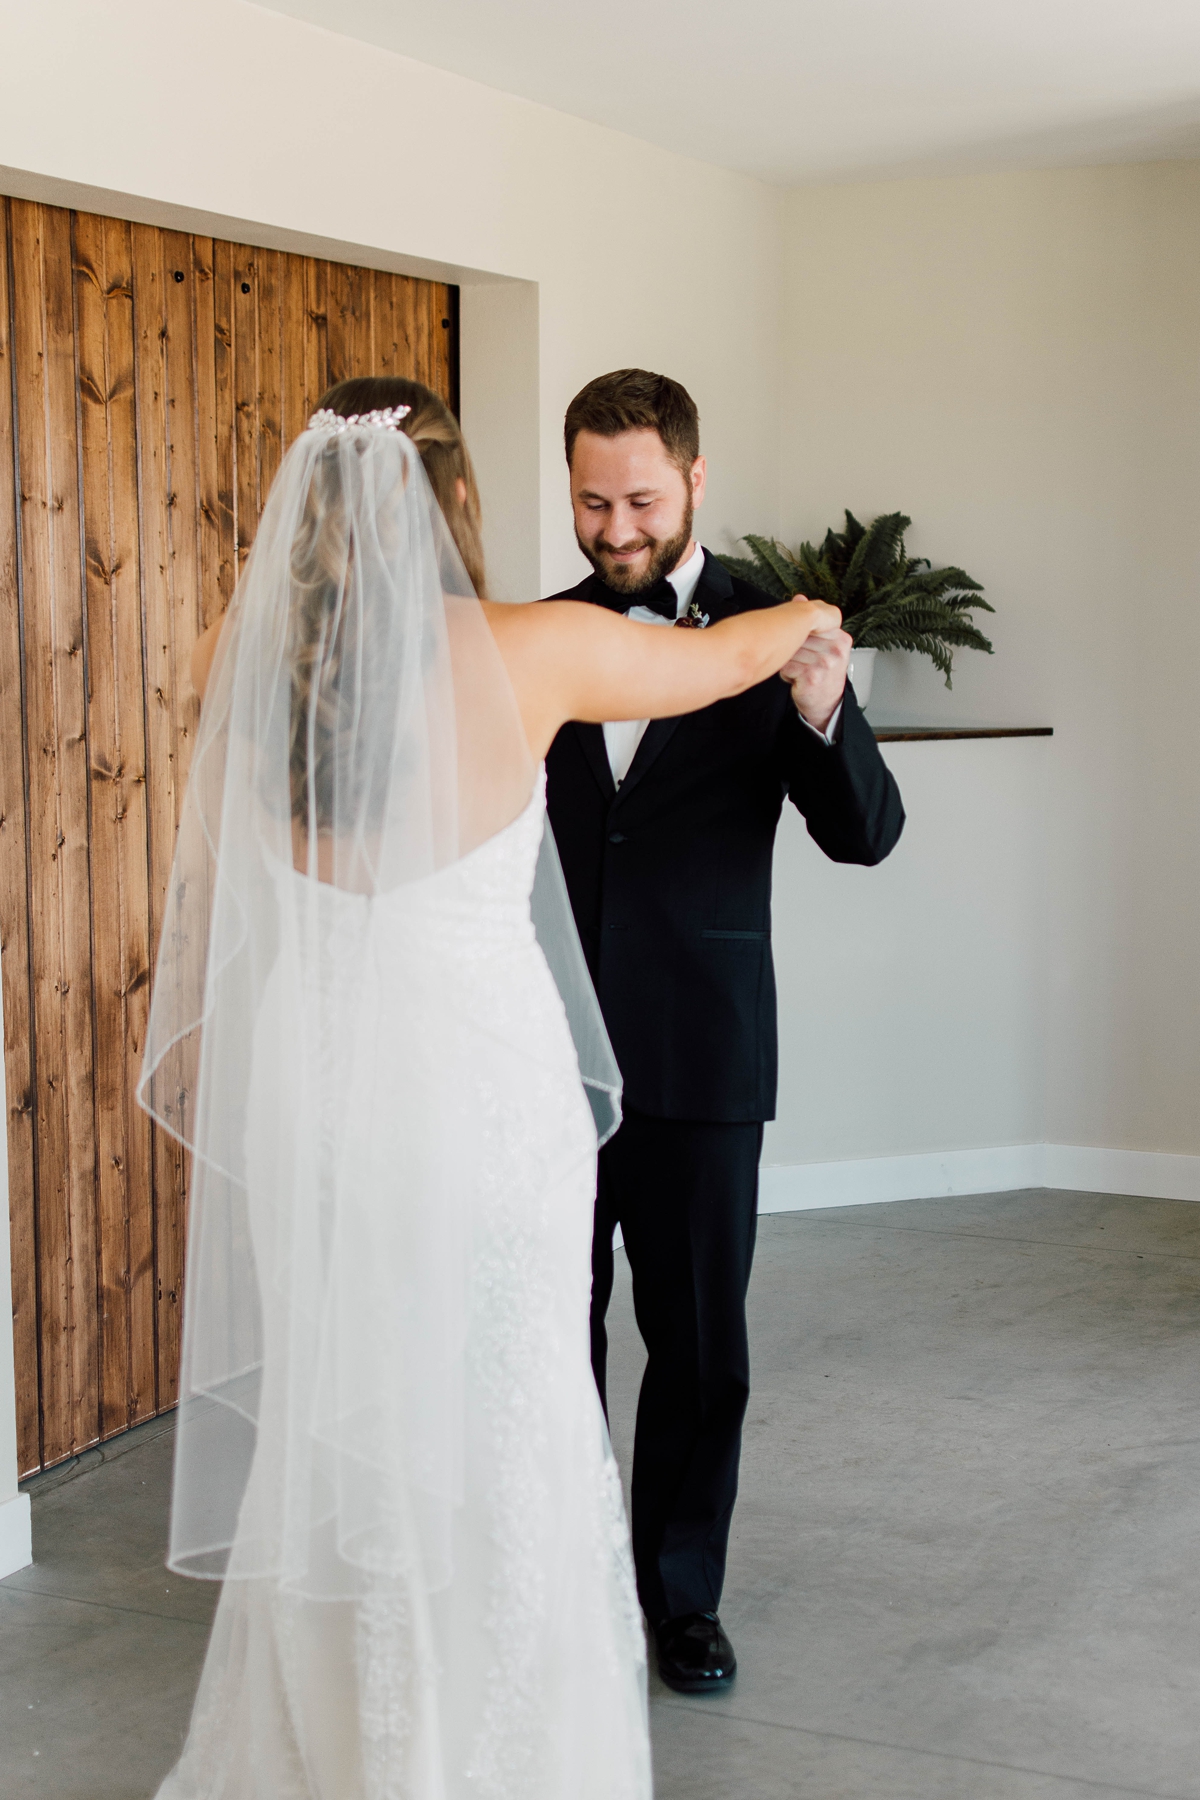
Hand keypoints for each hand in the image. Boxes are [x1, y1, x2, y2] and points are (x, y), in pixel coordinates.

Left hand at [780, 614, 851, 732]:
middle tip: (805, 662)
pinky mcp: (812, 676)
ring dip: (789, 662)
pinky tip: (797, 679)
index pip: (811, 623)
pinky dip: (785, 674)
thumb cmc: (822, 673)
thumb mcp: (822, 645)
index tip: (807, 645)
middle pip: (798, 637)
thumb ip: (811, 622)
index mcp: (841, 638)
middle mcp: (836, 649)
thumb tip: (800, 598)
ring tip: (801, 671)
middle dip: (794, 650)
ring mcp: (825, 663)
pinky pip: (785, 666)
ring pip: (790, 651)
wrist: (826, 704)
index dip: (801, 635)